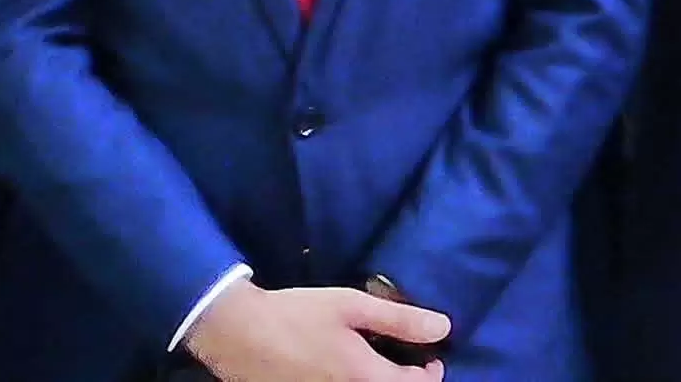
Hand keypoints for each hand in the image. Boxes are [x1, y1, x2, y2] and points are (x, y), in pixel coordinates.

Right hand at [184, 280, 450, 381]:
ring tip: (381, 365)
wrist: (237, 333)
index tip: (431, 359)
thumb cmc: (297, 314)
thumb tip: (444, 327)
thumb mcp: (352, 306)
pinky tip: (348, 368)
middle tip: (411, 364)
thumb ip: (399, 319)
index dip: (430, 375)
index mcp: (362, 376)